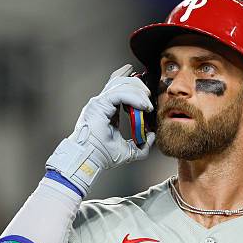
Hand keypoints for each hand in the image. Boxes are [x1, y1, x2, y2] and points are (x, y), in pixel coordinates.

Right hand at [46, 64, 155, 196]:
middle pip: (120, 82)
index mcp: (107, 110)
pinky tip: (143, 106)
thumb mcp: (128, 150)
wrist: (90, 160)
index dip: (133, 85)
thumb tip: (151, 137)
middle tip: (149, 96)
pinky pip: (119, 94)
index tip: (146, 90)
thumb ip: (142, 145)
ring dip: (138, 91)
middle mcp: (102, 104)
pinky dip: (134, 98)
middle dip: (137, 84)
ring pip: (120, 84)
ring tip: (147, 104)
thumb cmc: (102, 155)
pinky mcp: (99, 105)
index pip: (119, 89)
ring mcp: (99, 103)